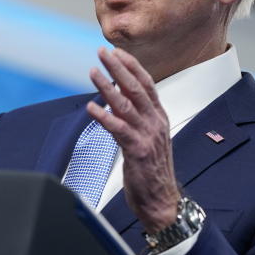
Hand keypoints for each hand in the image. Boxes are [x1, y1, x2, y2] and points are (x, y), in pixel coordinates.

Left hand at [88, 47, 178, 231]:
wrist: (162, 201)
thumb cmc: (152, 171)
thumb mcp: (148, 138)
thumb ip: (136, 118)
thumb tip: (118, 99)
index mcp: (159, 118)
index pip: (146, 85)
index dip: (131, 67)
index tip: (117, 52)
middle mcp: (155, 123)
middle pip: (136, 89)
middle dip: (118, 68)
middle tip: (103, 53)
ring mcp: (147, 136)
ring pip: (126, 105)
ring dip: (107, 87)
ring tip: (93, 73)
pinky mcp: (137, 151)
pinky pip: (118, 129)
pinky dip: (104, 116)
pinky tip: (92, 107)